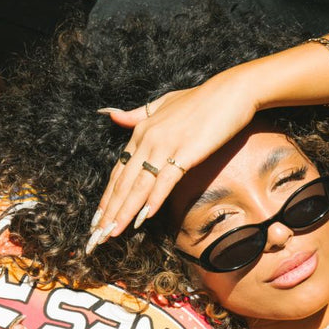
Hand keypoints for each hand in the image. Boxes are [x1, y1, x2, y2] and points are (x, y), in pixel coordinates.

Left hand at [88, 65, 258, 250]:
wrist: (231, 92)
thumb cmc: (201, 100)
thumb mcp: (163, 104)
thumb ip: (137, 115)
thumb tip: (113, 117)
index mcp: (141, 131)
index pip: (118, 171)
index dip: (107, 198)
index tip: (97, 220)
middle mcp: (148, 139)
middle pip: (124, 182)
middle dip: (109, 212)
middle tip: (96, 237)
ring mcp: (166, 146)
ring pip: (139, 185)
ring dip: (125, 212)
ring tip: (112, 233)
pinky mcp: (186, 152)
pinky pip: (166, 180)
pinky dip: (154, 199)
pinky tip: (144, 217)